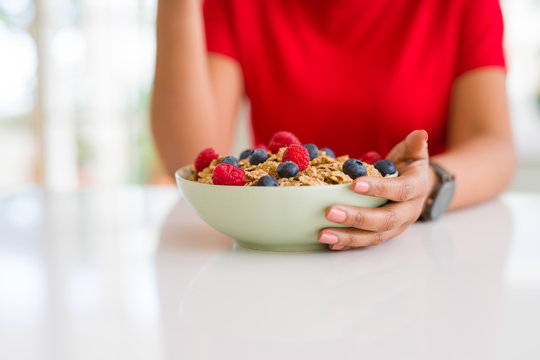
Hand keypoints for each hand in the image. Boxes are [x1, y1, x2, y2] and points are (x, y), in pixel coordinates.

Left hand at [318, 130, 433, 250]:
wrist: (419, 189)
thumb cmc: (410, 167)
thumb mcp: (414, 153)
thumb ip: (415, 144)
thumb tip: (421, 134)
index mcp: (416, 189)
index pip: (400, 191)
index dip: (379, 189)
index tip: (354, 184)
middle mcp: (408, 212)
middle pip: (385, 220)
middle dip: (356, 218)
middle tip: (330, 212)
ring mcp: (396, 227)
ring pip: (374, 236)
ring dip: (348, 237)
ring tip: (322, 233)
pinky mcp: (384, 235)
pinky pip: (366, 243)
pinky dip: (348, 244)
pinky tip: (329, 243)